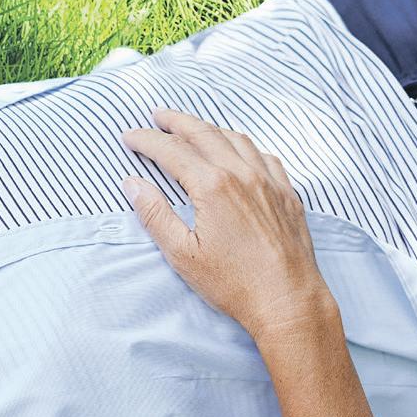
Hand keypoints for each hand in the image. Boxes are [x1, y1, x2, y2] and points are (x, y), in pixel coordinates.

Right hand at [120, 109, 334, 336]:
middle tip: (157, 116)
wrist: (287, 301)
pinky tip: (239, 152)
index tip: (129, 136)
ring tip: (193, 129)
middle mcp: (243, 174)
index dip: (147, 140)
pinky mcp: (287, 194)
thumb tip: (133, 184)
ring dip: (210, 128)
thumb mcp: (183, 254)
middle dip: (176, 121)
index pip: (172, 151)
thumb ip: (155, 215)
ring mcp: (269, 181)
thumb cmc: (234, 284)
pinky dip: (244, 146)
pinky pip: (264, 155)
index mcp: (213, 186)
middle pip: (204, 133)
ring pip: (236, 139)